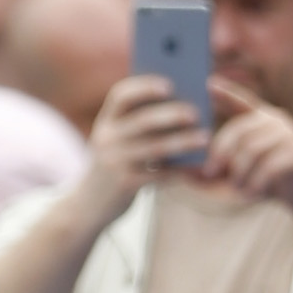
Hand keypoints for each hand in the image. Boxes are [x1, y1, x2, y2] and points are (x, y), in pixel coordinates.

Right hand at [85, 71, 208, 210]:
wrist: (88, 207)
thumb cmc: (114, 165)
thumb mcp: (116, 139)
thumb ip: (137, 120)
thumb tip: (181, 101)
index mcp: (106, 120)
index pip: (121, 95)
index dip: (145, 87)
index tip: (170, 84)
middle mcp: (106, 138)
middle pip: (142, 120)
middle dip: (171, 114)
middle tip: (196, 113)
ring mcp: (114, 163)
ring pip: (155, 148)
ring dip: (183, 141)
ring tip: (205, 138)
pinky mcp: (124, 186)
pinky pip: (158, 175)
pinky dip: (180, 169)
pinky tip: (196, 165)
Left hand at [204, 78, 292, 216]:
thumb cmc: (268, 180)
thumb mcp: (239, 172)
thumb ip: (216, 169)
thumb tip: (183, 173)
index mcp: (262, 119)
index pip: (242, 101)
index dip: (227, 92)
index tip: (209, 84)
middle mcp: (276, 121)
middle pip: (240, 131)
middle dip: (221, 153)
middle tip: (210, 173)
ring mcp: (289, 136)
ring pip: (252, 151)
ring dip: (239, 174)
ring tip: (238, 188)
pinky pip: (267, 168)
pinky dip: (254, 184)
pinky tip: (252, 193)